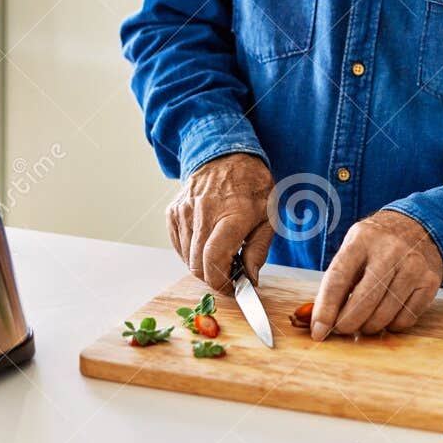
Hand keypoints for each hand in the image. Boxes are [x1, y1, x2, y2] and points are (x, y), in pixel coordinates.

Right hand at [168, 153, 274, 293]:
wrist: (227, 156)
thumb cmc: (252, 187)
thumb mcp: (269, 217)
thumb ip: (259, 250)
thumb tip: (250, 280)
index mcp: (232, 213)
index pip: (214, 260)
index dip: (221, 282)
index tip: (233, 287)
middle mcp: (204, 212)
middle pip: (198, 265)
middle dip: (214, 278)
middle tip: (230, 274)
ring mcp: (184, 211)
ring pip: (187, 258)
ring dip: (203, 266)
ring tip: (221, 254)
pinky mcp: (173, 212)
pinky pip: (178, 246)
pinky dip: (191, 254)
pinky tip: (207, 244)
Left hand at [311, 210, 442, 338]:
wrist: (420, 227)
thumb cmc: (378, 244)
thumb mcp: (354, 247)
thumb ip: (338, 279)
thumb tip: (321, 320)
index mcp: (362, 239)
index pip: (338, 279)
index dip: (326, 309)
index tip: (319, 331)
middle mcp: (390, 250)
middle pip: (364, 300)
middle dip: (348, 323)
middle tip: (342, 330)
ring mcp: (413, 266)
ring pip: (385, 314)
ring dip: (370, 327)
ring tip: (365, 322)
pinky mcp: (430, 281)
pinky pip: (406, 318)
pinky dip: (392, 325)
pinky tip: (388, 315)